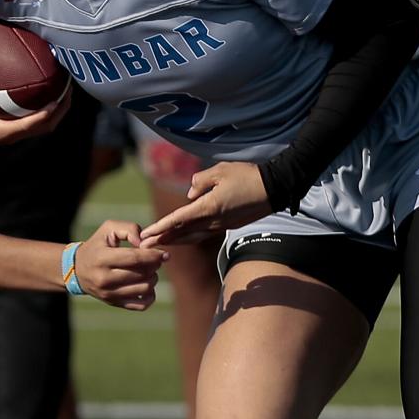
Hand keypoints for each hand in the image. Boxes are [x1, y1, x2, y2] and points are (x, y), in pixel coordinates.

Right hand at [0, 62, 70, 147]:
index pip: (27, 126)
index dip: (43, 115)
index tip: (56, 101)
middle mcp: (10, 136)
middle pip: (44, 128)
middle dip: (60, 111)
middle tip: (69, 90)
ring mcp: (14, 135)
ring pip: (44, 127)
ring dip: (58, 111)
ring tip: (67, 91)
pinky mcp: (14, 131)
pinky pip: (37, 123)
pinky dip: (48, 111)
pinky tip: (51, 93)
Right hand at [73, 220, 164, 310]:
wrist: (77, 269)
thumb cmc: (97, 245)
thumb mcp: (108, 229)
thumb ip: (129, 229)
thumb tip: (144, 244)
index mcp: (102, 258)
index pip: (134, 259)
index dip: (153, 256)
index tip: (164, 254)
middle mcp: (104, 279)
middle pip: (142, 275)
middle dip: (154, 266)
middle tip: (155, 260)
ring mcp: (109, 293)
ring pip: (144, 289)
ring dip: (153, 279)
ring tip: (150, 271)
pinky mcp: (114, 303)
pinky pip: (141, 305)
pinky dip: (150, 296)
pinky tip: (146, 285)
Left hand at [141, 161, 270, 244]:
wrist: (275, 189)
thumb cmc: (247, 176)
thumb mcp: (220, 171)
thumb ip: (200, 181)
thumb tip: (189, 194)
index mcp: (209, 207)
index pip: (178, 219)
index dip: (160, 227)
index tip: (146, 234)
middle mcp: (213, 220)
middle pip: (182, 232)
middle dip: (162, 239)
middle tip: (143, 247)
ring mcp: (222, 225)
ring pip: (193, 236)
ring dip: (175, 241)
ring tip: (158, 245)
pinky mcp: (229, 225)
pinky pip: (204, 233)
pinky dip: (190, 237)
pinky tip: (182, 238)